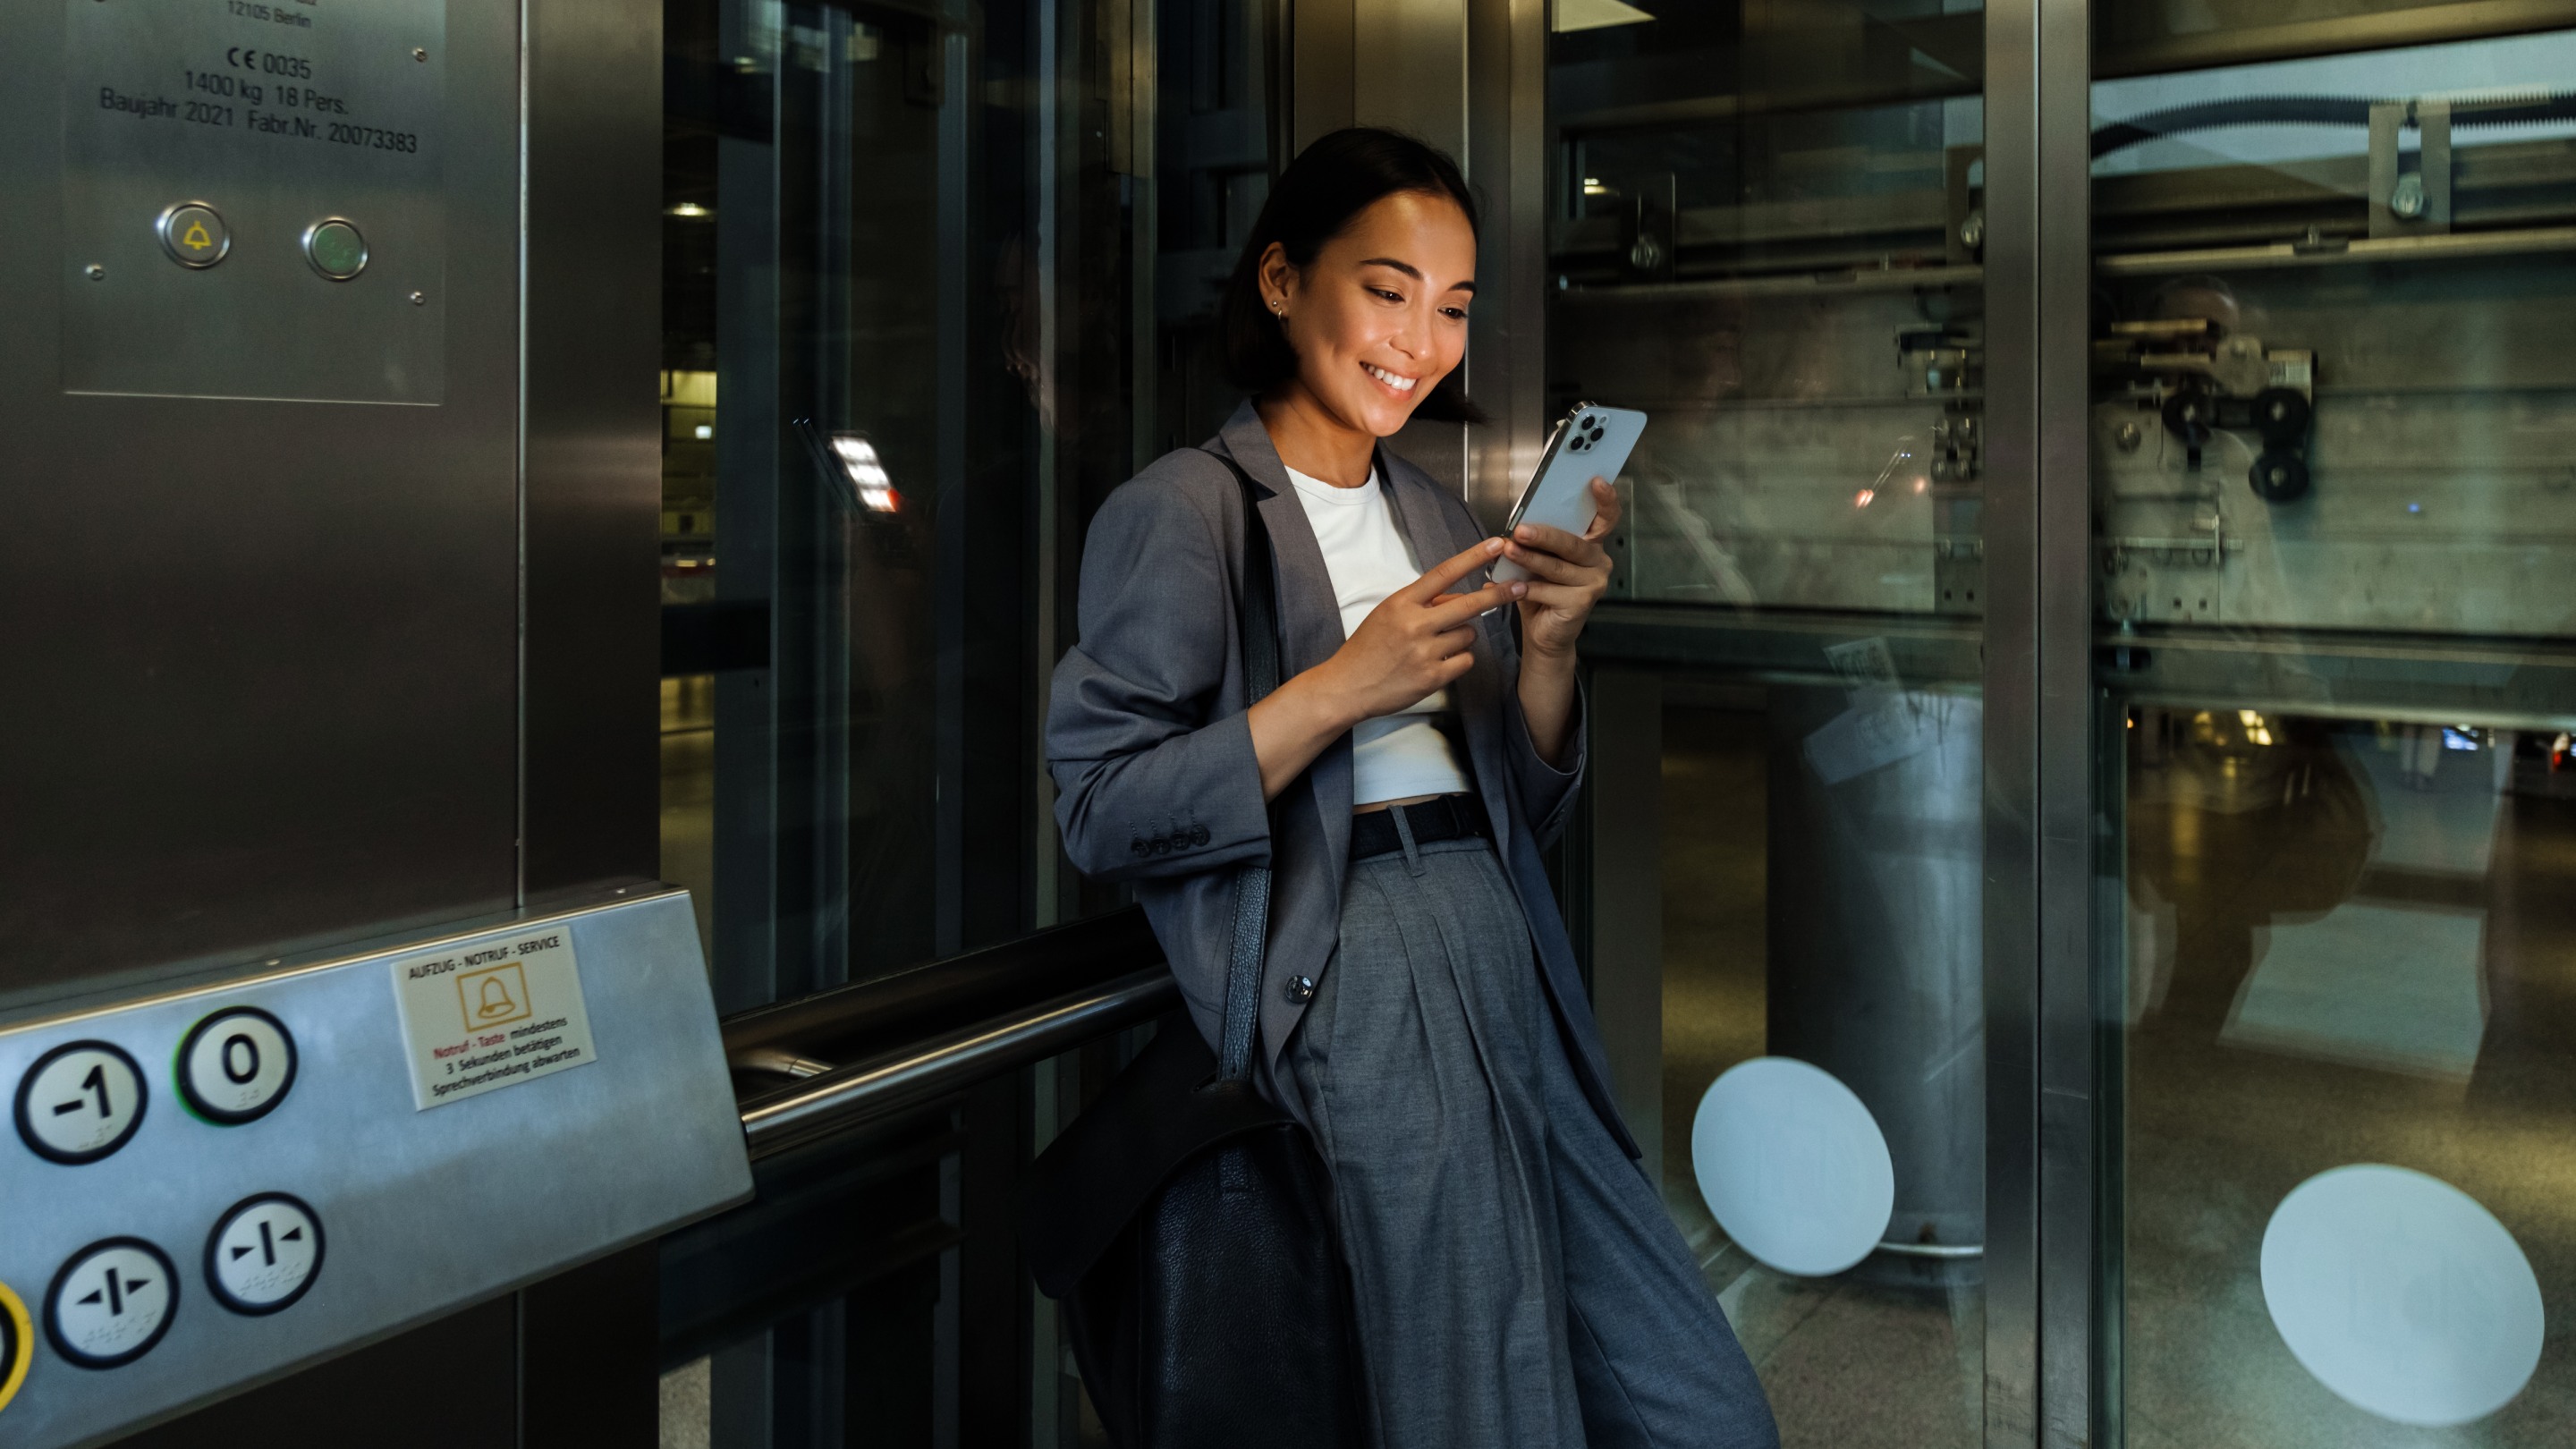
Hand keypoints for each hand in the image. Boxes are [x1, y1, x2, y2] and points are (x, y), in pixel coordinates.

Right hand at [1310, 537, 1523, 726]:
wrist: (1347, 686)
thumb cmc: (1367, 648)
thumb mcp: (1388, 614)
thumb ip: (1423, 603)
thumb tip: (1459, 597)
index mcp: (1402, 603)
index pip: (1444, 573)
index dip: (1473, 557)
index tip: (1496, 545)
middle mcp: (1414, 624)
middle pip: (1469, 605)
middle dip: (1498, 595)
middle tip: (1519, 588)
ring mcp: (1424, 652)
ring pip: (1469, 634)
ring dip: (1463, 636)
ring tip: (1438, 644)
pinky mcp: (1432, 677)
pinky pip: (1465, 660)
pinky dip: (1458, 660)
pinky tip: (1439, 662)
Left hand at [1506, 478, 1619, 662]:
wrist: (1544, 633)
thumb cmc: (1540, 592)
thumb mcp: (1537, 561)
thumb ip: (1534, 543)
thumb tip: (1514, 527)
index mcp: (1590, 544)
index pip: (1605, 518)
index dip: (1604, 500)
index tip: (1595, 482)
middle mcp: (1598, 561)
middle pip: (1573, 542)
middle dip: (1544, 535)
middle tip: (1521, 530)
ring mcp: (1594, 583)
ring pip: (1558, 567)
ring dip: (1530, 559)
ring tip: (1509, 552)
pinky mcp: (1583, 602)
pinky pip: (1550, 591)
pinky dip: (1529, 588)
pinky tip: (1515, 587)